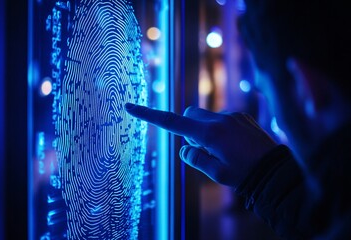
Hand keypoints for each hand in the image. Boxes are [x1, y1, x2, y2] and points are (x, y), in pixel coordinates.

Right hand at [125, 103, 276, 186]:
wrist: (274, 171)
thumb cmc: (244, 175)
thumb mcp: (216, 174)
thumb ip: (195, 159)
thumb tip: (185, 149)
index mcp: (209, 134)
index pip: (172, 123)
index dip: (149, 115)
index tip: (131, 107)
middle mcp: (220, 119)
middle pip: (189, 113)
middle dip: (188, 127)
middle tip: (202, 148)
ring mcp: (232, 116)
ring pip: (205, 117)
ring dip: (204, 129)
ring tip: (223, 149)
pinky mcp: (242, 116)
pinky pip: (221, 118)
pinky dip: (219, 129)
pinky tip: (234, 144)